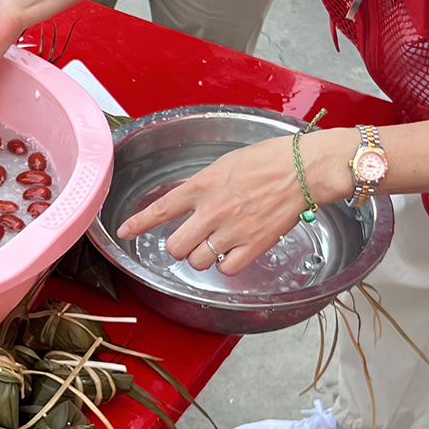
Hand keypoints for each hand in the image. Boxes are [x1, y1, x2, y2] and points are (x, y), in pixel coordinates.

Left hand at [115, 132, 349, 273]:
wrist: (303, 169)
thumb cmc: (269, 159)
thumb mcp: (225, 164)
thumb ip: (204, 185)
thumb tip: (193, 201)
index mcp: (202, 186)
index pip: (160, 209)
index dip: (138, 224)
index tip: (125, 232)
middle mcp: (212, 211)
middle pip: (175, 247)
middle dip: (178, 247)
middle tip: (189, 241)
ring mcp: (232, 230)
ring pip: (198, 262)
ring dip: (202, 257)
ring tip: (216, 245)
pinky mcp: (254, 245)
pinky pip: (226, 270)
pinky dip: (227, 265)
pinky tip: (233, 252)